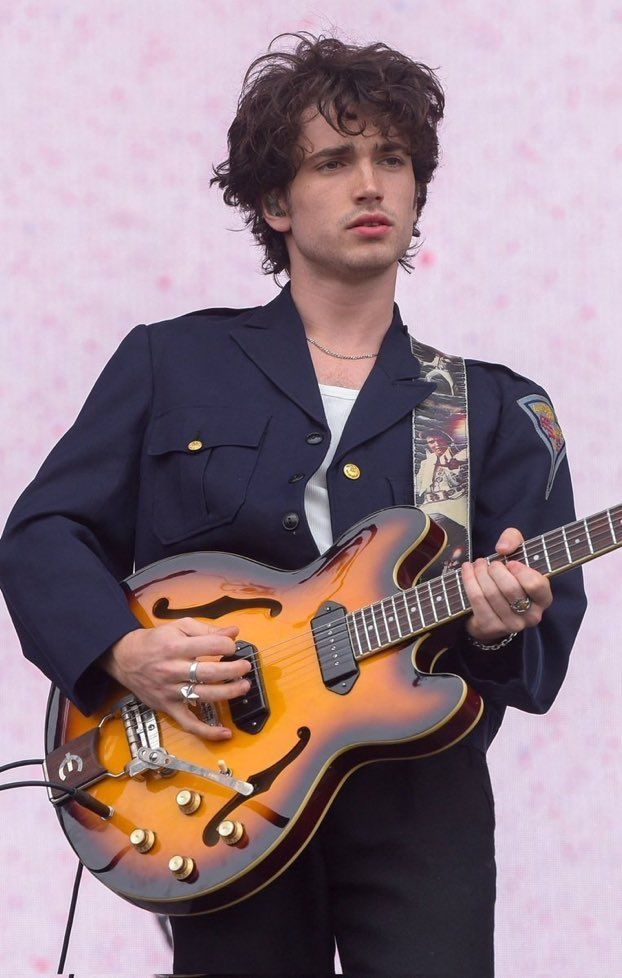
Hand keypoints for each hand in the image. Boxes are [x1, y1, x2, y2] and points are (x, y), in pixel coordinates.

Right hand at [100, 618, 250, 740]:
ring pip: (203, 695)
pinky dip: (207, 731)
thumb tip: (233, 632)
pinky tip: (225, 732)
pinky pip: (188, 724)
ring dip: (228, 693)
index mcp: (175, 646)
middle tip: (245, 667)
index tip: (232, 645)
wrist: (124, 658)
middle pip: (208, 673)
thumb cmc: (155, 641)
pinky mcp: (168, 707)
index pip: (209, 646)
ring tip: (243, 686)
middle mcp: (172, 670)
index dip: (227, 645)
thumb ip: (207, 630)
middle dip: (233, 669)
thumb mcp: (179, 627)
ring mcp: (170, 691)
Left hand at [461, 527, 552, 643]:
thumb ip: (514, 539)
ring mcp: (511, 625)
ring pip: (491, 593)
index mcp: (544, 598)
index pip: (536, 584)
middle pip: (510, 589)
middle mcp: (531, 615)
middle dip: (495, 570)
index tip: (510, 563)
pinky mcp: (490, 627)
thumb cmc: (510, 575)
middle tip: (490, 563)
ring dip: (480, 573)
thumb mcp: (518, 552)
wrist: (493, 607)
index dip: (520, 570)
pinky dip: (469, 580)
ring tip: (477, 564)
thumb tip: (502, 548)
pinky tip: (467, 570)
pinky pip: (477, 599)